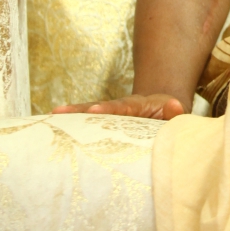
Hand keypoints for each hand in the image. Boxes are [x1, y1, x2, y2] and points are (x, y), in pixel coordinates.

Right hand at [52, 93, 185, 119]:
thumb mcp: (176, 115)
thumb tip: (174, 106)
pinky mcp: (106, 123)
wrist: (164, 111)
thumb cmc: (170, 118)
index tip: (94, 111)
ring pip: (90, 113)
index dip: (108, 110)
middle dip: (80, 109)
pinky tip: (54, 125)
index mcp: (139, 105)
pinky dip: (74, 124)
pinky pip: (89, 124)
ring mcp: (112, 115)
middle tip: (60, 111)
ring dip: (72, 114)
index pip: (122, 107)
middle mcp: (121, 107)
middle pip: (99, 107)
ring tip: (52, 115)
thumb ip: (175, 112)